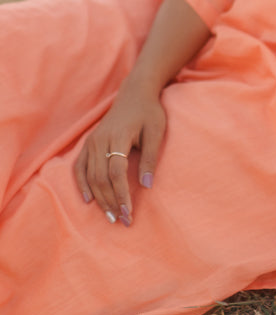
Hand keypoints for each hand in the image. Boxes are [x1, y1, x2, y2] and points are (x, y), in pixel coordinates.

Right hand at [73, 80, 165, 225]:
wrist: (135, 93)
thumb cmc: (149, 112)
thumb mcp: (156, 132)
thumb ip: (150, 158)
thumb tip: (147, 186)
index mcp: (118, 136)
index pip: (116, 172)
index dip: (121, 194)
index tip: (128, 213)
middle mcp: (100, 140)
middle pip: (101, 178)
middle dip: (111, 201)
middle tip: (122, 220)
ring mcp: (92, 141)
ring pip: (90, 176)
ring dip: (99, 198)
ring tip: (110, 215)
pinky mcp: (89, 143)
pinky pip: (80, 167)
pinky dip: (82, 184)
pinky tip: (88, 199)